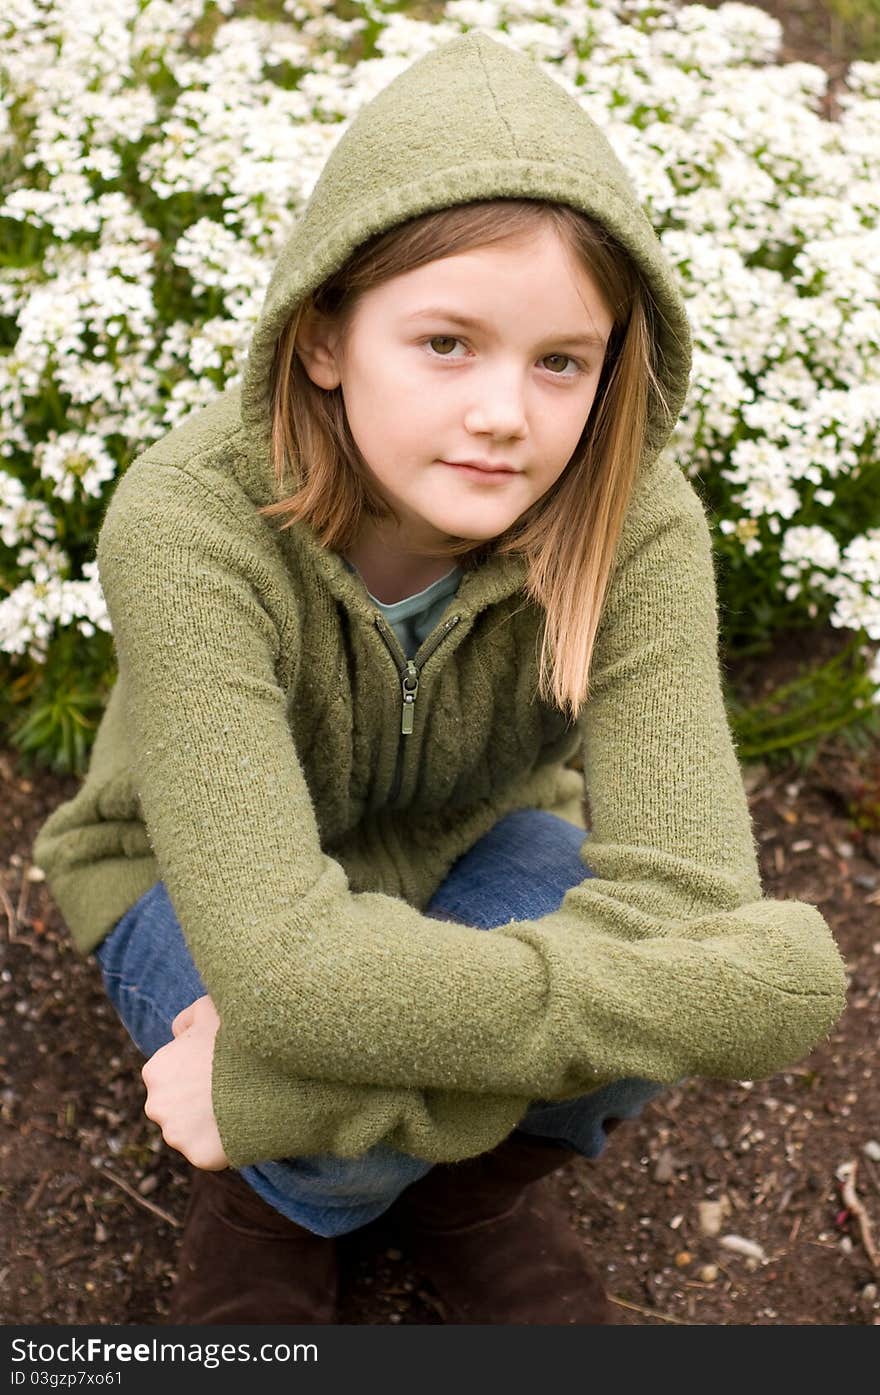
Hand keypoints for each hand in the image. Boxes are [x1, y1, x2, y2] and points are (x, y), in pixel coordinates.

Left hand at [141, 994, 229, 1169]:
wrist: (267, 1067)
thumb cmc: (237, 1034)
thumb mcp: (208, 1007)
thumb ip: (187, 1020)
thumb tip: (178, 1034)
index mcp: (155, 1070)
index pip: (171, 1077)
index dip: (197, 1072)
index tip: (221, 1068)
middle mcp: (157, 1105)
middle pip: (177, 1108)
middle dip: (198, 1101)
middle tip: (232, 1089)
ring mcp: (177, 1135)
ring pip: (192, 1133)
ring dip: (211, 1124)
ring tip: (241, 1106)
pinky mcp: (199, 1156)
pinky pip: (212, 1153)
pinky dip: (226, 1144)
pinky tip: (244, 1125)